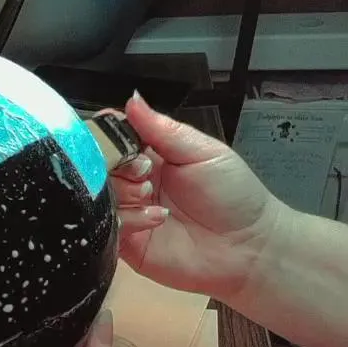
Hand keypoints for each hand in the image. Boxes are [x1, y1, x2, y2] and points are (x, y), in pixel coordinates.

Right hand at [110, 93, 289, 302]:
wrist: (248, 247)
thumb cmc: (232, 195)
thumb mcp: (201, 152)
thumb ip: (162, 129)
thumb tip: (131, 99)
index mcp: (150, 155)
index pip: (113, 139)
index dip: (107, 137)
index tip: (115, 140)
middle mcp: (133, 183)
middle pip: (98, 167)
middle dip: (116, 166)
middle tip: (144, 173)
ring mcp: (128, 212)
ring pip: (99, 196)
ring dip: (123, 193)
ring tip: (150, 196)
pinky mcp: (125, 242)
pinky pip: (108, 226)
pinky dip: (128, 219)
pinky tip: (156, 219)